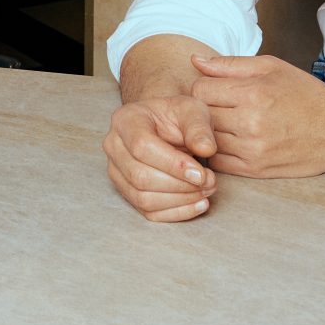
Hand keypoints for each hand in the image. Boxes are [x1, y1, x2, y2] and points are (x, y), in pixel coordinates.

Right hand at [103, 94, 219, 221]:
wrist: (165, 126)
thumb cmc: (176, 117)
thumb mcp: (192, 111)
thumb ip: (199, 128)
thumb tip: (206, 149)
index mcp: (125, 120)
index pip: (141, 147)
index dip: (173, 165)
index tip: (201, 173)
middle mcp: (114, 146)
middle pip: (140, 176)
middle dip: (180, 185)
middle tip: (210, 182)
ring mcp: (116, 171)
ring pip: (142, 198)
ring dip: (180, 200)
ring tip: (206, 191)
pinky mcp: (126, 191)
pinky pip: (148, 211)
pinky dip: (176, 213)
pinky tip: (198, 204)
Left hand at [191, 53, 324, 178]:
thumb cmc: (305, 94)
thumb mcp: (271, 67)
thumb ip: (229, 64)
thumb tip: (195, 61)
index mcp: (253, 93)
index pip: (199, 89)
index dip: (203, 87)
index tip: (215, 89)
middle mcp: (250, 123)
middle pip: (200, 116)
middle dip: (204, 109)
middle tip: (218, 107)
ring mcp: (253, 150)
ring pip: (207, 139)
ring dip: (210, 132)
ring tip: (225, 123)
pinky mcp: (256, 170)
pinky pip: (218, 163)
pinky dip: (218, 152)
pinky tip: (231, 142)